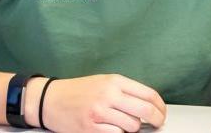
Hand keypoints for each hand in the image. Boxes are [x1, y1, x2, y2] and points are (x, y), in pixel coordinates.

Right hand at [33, 74, 166, 131]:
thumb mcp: (104, 81)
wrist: (49, 100)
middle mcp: (109, 95)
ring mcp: (100, 112)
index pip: (148, 94)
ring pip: (132, 126)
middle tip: (157, 123)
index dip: (160, 106)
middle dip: (156, 119)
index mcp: (115, 81)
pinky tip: (113, 129)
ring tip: (126, 125)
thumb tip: (148, 104)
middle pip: (145, 110)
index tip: (162, 112)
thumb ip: (125, 91)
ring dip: (133, 129)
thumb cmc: (78, 91)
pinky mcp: (91, 128)